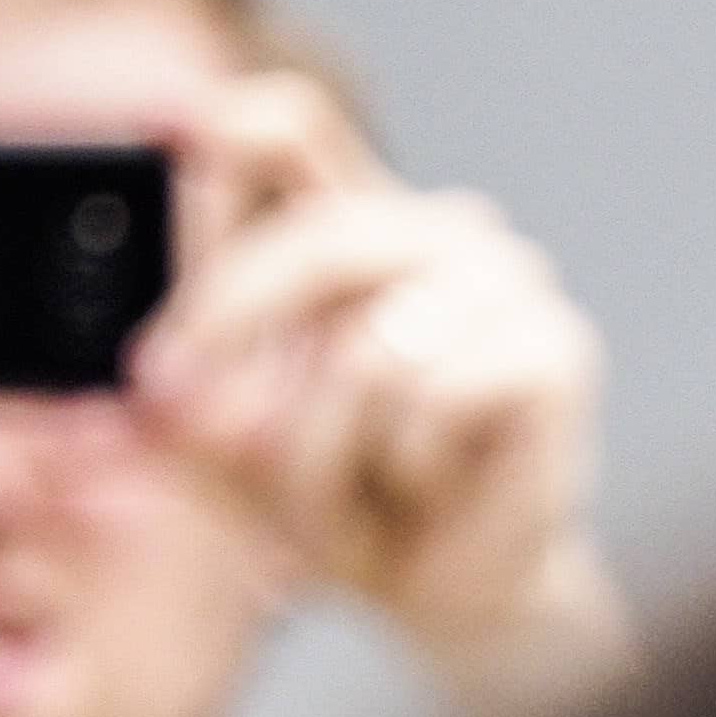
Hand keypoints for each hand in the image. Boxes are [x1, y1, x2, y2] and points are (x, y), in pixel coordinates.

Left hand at [127, 71, 626, 716]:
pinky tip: (426, 485)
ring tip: (340, 490)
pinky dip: (406, 464)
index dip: (227, 130)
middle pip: (321, 235)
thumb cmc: (345, 494)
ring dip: (327, 447)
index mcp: (360, 224)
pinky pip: (437, 396)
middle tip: (194, 417)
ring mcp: (513, 287)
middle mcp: (445, 232)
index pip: (289, 126)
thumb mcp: (231, 422)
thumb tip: (158, 357)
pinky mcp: (556, 354)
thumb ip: (192, 359)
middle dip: (240, 330)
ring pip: (371, 348)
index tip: (166, 134)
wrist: (449, 589)